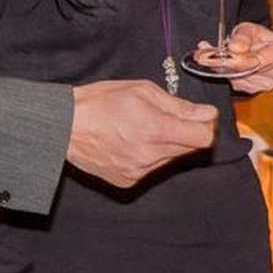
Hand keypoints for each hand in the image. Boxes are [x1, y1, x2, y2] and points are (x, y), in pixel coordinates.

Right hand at [67, 80, 217, 186]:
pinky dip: (148, 155)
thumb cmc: (102, 101)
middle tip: (165, 117)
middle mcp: (150, 156)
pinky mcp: (127, 181)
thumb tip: (208, 114)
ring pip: (169, 158)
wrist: (64, 125)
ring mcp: (138, 172)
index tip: (200, 116)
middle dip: (186, 132)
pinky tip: (129, 142)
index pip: (204, 138)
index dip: (206, 125)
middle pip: (189, 149)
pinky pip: (150, 168)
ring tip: (140, 127)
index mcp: (157, 130)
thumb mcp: (143, 91)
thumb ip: (180, 106)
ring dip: (166, 144)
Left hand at [207, 22, 272, 94]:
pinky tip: (217, 64)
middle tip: (201, 56)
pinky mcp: (253, 90)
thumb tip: (236, 48)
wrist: (256, 44)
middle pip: (247, 72)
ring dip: (219, 68)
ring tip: (206, 55)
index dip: (237, 59)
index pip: (258, 61)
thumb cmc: (256, 36)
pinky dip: (223, 74)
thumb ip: (242, 36)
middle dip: (222, 63)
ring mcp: (266, 84)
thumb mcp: (249, 28)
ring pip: (238, 80)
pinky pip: (234, 84)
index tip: (217, 56)